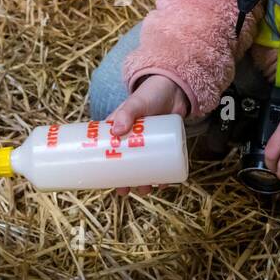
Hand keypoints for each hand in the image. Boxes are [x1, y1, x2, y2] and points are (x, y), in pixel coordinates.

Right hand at [109, 74, 187, 195]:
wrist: (175, 89)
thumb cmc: (150, 94)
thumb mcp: (136, 103)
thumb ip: (127, 113)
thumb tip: (117, 131)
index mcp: (117, 131)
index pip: (106, 152)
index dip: (104, 169)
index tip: (104, 182)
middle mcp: (130, 140)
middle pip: (125, 165)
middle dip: (124, 181)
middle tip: (125, 191)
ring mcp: (148, 144)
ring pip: (143, 168)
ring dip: (143, 181)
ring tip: (147, 189)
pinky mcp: (163, 146)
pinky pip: (160, 164)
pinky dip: (161, 175)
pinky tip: (163, 183)